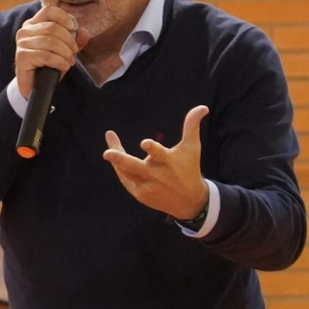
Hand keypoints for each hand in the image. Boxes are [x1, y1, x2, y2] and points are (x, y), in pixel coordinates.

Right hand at [15, 5, 89, 95]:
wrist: (34, 86)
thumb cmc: (48, 65)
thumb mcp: (64, 50)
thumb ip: (74, 40)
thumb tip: (84, 32)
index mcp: (33, 24)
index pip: (49, 11)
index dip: (64, 17)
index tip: (73, 29)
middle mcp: (25, 31)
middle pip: (53, 27)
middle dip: (68, 40)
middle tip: (74, 52)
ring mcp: (22, 43)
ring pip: (51, 42)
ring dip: (65, 53)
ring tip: (69, 62)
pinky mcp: (22, 56)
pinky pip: (46, 56)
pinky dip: (59, 62)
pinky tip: (63, 67)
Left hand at [103, 105, 210, 221]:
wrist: (189, 201)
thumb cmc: (189, 168)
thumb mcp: (192, 147)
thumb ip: (191, 126)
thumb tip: (202, 107)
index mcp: (168, 162)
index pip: (159, 154)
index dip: (152, 148)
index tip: (145, 143)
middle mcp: (155, 174)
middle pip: (134, 167)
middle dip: (120, 159)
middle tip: (106, 153)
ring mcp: (146, 185)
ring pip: (126, 172)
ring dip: (116, 161)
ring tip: (108, 150)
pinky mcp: (140, 194)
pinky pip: (125, 178)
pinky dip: (119, 168)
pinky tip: (113, 155)